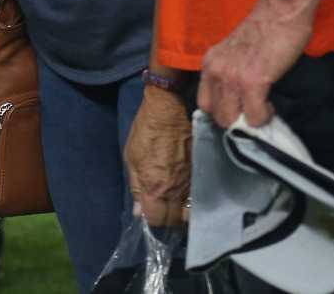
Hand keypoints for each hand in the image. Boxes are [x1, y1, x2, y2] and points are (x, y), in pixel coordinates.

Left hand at [125, 82, 192, 224]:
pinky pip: (199, 196)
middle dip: (168, 219)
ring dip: (183, 212)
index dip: (152, 220)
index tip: (150, 213)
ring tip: (176, 205)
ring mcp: (191, 182)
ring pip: (190, 211)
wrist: (168, 112)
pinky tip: (188, 195)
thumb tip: (139, 211)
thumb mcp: (131, 157)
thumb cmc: (145, 132)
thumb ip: (136, 186)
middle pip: (175, 220)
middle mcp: (176, 190)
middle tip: (163, 210)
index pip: (157, 219)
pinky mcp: (202, 173)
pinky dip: (194, 200)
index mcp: (155, 187)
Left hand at [197, 0, 312, 127]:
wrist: (280, 12)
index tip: (240, 107)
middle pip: (217, 116)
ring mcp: (232, 78)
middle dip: (237, 120)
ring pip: (232, 121)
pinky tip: (271, 104)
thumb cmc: (264, 29)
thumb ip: (230, 71)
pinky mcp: (252, 82)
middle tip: (254, 109)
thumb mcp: (234, 51)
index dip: (223, 110)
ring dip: (250, 120)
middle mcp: (215, 71)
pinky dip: (265, 117)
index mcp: (209, 63)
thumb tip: (237, 99)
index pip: (204, 103)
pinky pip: (255, 116)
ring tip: (263, 106)